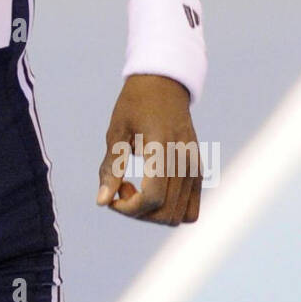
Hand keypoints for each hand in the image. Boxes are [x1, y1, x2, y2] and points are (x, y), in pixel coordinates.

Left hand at [96, 75, 201, 224]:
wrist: (164, 85)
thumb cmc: (134, 105)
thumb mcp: (116, 133)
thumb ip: (111, 168)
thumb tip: (102, 201)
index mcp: (162, 148)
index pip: (153, 198)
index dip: (128, 207)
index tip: (111, 197)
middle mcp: (184, 161)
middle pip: (165, 213)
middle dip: (137, 212)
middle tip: (121, 187)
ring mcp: (195, 167)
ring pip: (179, 216)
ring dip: (153, 214)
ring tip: (136, 187)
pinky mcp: (199, 171)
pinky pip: (192, 210)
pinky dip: (170, 211)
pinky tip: (152, 191)